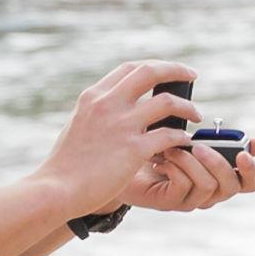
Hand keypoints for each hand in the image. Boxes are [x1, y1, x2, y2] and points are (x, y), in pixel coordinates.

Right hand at [48, 59, 203, 210]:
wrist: (57, 189)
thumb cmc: (66, 164)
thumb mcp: (77, 124)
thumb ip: (98, 111)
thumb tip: (118, 106)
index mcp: (94, 96)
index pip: (129, 68)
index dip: (153, 66)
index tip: (167, 72)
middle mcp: (108, 104)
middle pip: (150, 72)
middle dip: (176, 70)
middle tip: (192, 76)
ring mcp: (122, 125)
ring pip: (167, 102)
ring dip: (187, 107)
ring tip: (196, 115)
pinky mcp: (133, 150)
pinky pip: (169, 135)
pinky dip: (182, 137)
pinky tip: (186, 143)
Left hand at [127, 119, 254, 214]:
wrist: (122, 156)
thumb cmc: (160, 143)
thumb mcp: (193, 137)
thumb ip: (221, 140)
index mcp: (220, 176)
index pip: (249, 183)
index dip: (252, 171)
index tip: (244, 153)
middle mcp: (209, 193)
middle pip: (232, 187)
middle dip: (218, 163)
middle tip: (199, 145)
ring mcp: (190, 200)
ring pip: (207, 186)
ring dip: (190, 161)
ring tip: (172, 147)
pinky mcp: (170, 202)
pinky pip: (183, 187)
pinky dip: (174, 167)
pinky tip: (161, 158)